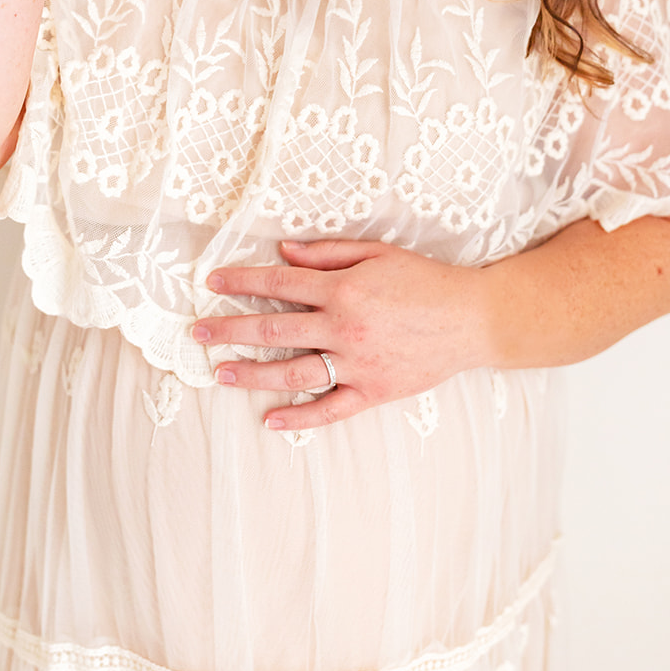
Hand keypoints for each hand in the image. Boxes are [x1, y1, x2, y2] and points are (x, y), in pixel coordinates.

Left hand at [192, 237, 493, 429]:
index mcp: (343, 288)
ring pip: (292, 371)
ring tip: (221, 372)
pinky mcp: (373, 391)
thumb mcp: (376, 253)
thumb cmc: (424, 280)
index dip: (242, 281)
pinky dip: (299, 417)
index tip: (213, 283)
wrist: (471, 318)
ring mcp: (357, 363)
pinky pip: (329, 409)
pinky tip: (270, 418)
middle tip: (198, 333)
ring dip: (252, 372)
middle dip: (231, 328)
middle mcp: (344, 327)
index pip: (279, 283)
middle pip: (274, 327)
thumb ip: (327, 253)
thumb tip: (284, 251)